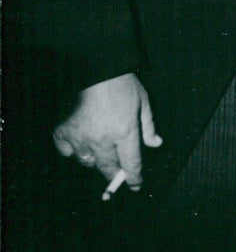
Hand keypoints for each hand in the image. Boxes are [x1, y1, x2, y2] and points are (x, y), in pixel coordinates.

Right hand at [53, 72, 161, 191]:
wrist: (96, 67)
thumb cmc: (122, 83)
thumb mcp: (143, 102)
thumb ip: (148, 126)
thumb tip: (155, 144)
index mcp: (125, 132)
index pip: (131, 164)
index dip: (134, 178)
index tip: (135, 185)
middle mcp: (102, 139)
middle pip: (108, 168)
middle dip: (114, 173)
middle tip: (116, 171)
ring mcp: (81, 136)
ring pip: (87, 162)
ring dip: (95, 160)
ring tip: (99, 149)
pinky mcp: (64, 131)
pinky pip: (67, 152)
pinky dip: (72, 150)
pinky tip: (79, 142)